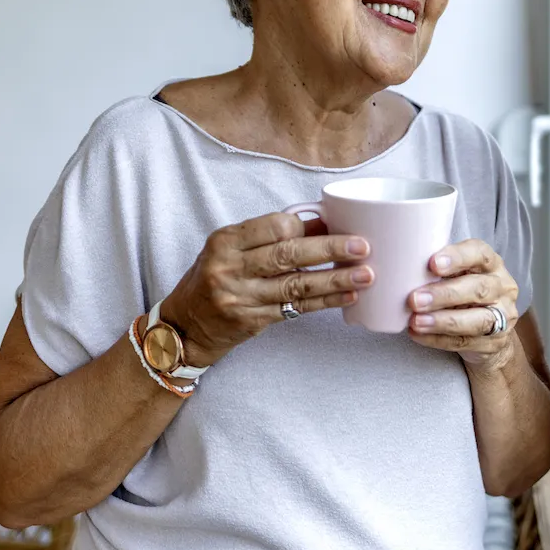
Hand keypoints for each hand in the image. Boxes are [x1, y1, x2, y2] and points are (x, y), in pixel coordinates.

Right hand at [159, 212, 372, 366]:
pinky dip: (325, 302)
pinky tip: (347, 296)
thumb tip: (321, 223)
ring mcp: (241, 297)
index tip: (336, 223)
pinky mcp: (252, 321)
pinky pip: (296, 310)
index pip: (274, 226)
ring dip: (336, 280)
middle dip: (330, 249)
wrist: (185, 326)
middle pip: (288, 255)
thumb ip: (269, 236)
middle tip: (362, 246)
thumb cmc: (213, 278)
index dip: (308, 226)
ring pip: (297, 286)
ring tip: (365, 274)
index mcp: (225, 241)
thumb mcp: (231, 249)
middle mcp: (230, 268)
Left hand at [407, 239, 519, 369]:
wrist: (487, 332)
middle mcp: (503, 287)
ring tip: (416, 321)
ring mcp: (503, 316)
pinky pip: (466, 342)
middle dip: (445, 294)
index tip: (433, 263)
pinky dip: (438, 338)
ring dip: (442, 321)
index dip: (457, 257)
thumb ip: (438, 269)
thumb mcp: (457, 274)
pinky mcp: (496, 342)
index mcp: (492, 264)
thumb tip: (399, 266)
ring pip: (476, 320)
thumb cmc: (464, 293)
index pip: (479, 253)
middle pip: (478, 288)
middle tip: (415, 299)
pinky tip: (418, 334)